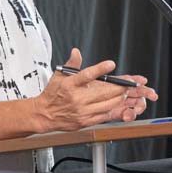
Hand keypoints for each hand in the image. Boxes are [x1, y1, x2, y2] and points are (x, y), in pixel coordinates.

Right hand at [34, 48, 158, 130]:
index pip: (87, 75)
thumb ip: (71, 64)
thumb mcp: (58, 75)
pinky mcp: (86, 121)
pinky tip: (116, 103)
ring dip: (118, 97)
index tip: (111, 64)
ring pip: (107, 104)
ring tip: (123, 92)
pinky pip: (104, 115)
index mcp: (70, 85)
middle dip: (119, 87)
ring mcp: (82, 111)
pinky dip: (113, 109)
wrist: (44, 114)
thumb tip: (76, 51)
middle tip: (127, 82)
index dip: (100, 69)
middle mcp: (77, 98)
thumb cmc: (52, 94)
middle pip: (103, 92)